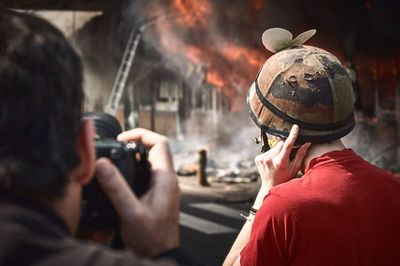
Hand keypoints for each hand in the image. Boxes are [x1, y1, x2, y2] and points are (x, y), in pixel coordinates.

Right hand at [95, 128, 179, 256]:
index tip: (122, 138)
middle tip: (116, 146)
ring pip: (152, 161)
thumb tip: (102, 164)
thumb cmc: (151, 239)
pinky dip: (136, 168)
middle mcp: (167, 180)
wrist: (160, 256)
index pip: (160, 143)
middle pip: (155, 149)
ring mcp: (164, 187)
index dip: (141, 134)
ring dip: (135, 156)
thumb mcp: (130, 213)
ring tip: (116, 158)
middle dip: (136, 143)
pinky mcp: (158, 195)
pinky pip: (149, 173)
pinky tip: (121, 177)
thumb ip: (116, 188)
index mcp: (165, 178)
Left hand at [255, 125, 310, 186]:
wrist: (270, 187)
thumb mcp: (295, 168)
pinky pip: (267, 150)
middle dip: (285, 146)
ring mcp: (262, 159)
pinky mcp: (257, 158)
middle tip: (287, 155)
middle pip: (280, 144)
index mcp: (280, 162)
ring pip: (274, 146)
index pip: (288, 145)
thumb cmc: (285, 178)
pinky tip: (272, 162)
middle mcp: (270, 159)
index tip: (295, 127)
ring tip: (279, 161)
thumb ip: (300, 155)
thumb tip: (307, 143)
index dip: (292, 135)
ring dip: (278, 150)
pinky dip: (271, 153)